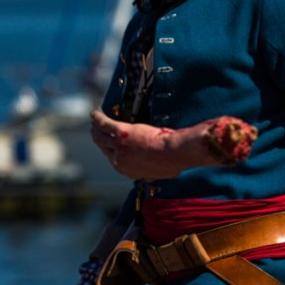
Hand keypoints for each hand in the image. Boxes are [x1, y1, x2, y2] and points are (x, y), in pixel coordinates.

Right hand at [89, 111, 254, 180]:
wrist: (177, 153)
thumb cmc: (180, 159)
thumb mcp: (172, 166)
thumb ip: (172, 164)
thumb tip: (188, 168)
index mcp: (132, 171)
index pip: (117, 162)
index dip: (114, 152)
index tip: (114, 145)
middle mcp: (122, 163)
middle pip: (104, 148)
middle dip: (100, 138)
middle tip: (98, 129)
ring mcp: (119, 149)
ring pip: (100, 137)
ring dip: (97, 128)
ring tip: (95, 120)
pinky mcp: (121, 135)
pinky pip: (104, 125)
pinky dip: (98, 118)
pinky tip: (95, 113)